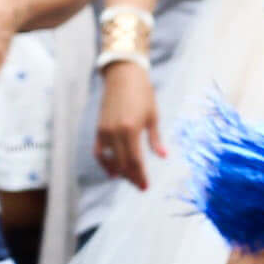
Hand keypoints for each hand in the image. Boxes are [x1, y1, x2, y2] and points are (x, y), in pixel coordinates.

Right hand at [95, 60, 164, 187]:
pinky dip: (104, 162)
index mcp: (132, 130)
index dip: (141, 176)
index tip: (145, 187)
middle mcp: (116, 133)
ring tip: (129, 178)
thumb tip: (164, 156)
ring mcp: (105, 131)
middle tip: (140, 186)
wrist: (123, 76)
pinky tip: (113, 170)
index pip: (136, 161)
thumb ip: (155, 139)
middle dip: (132, 177)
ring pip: (110, 160)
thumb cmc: (143, 94)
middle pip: (123, 164)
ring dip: (119, 172)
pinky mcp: (99, 128)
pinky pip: (99, 151)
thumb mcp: (153, 117)